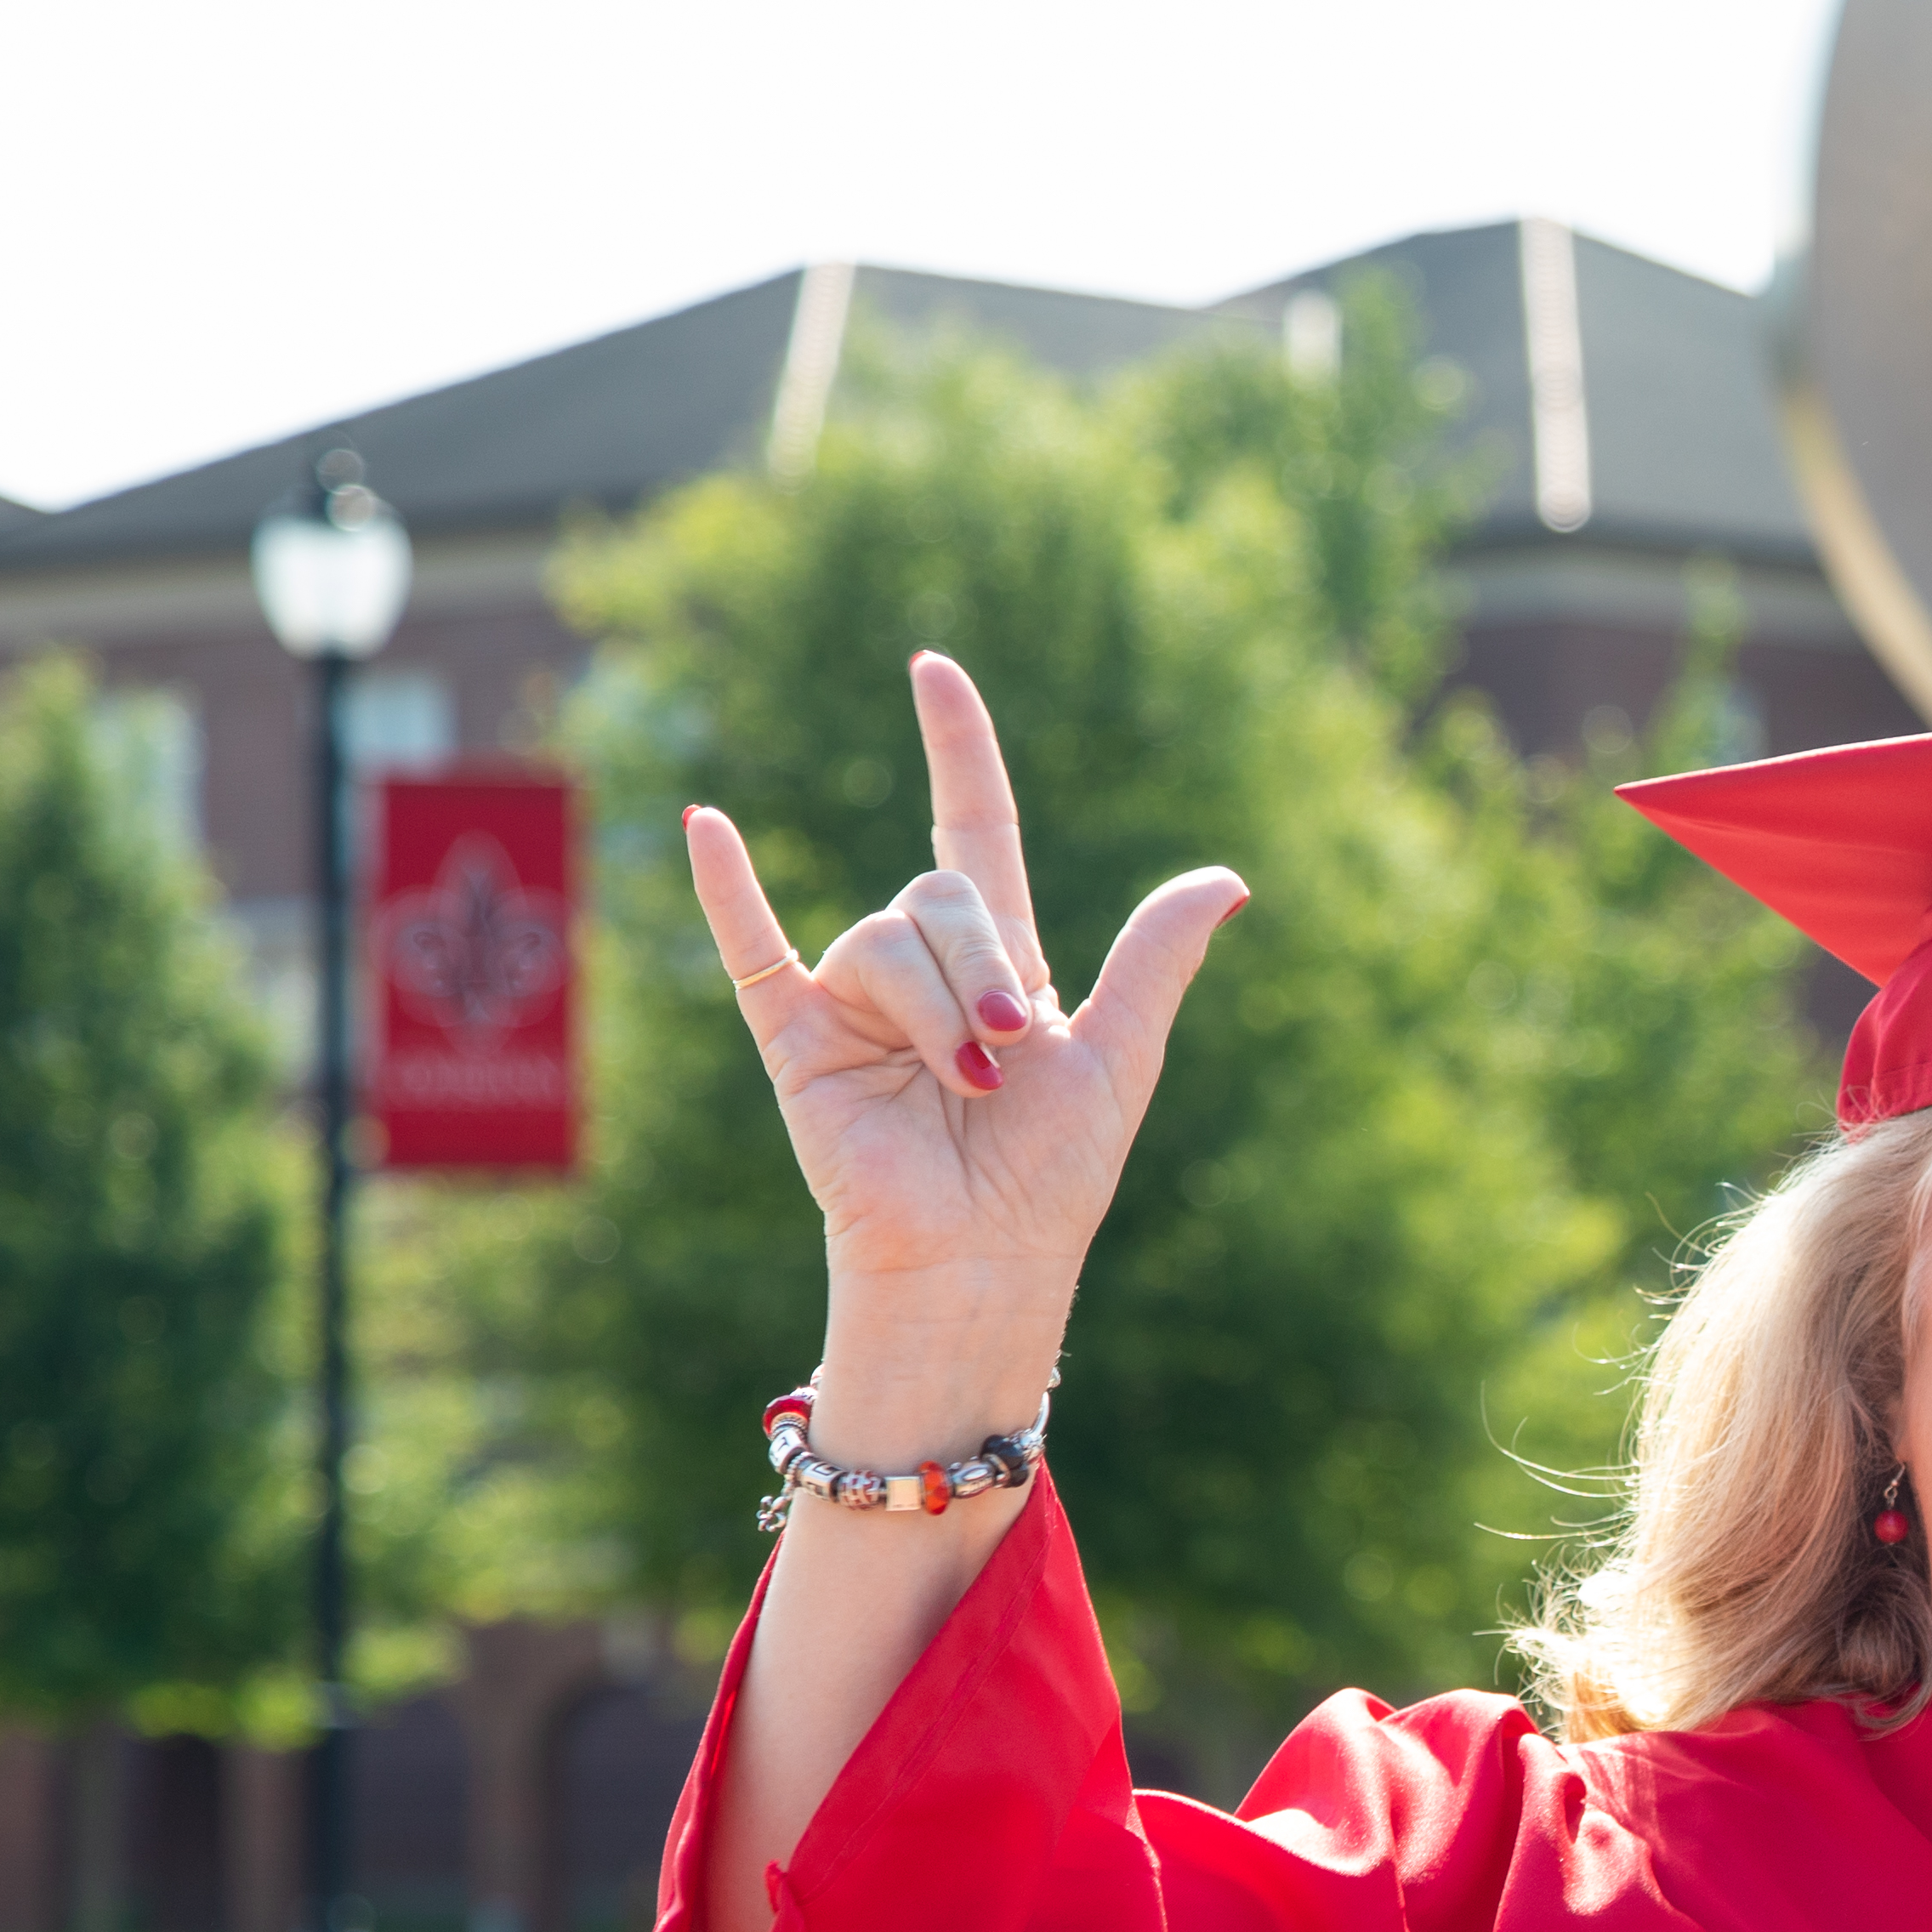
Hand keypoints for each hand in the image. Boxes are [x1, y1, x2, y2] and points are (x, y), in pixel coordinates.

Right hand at [682, 651, 1245, 1435]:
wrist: (984, 1260)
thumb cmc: (1053, 1179)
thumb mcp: (1121, 1055)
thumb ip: (1155, 959)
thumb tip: (1227, 877)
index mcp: (999, 965)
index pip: (971, 829)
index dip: (958, 751)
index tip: (934, 670)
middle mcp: (922, 973)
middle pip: (936, 895)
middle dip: (979, 965)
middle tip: (1005, 1052)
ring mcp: (854, 1004)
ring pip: (881, 937)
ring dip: (931, 1009)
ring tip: (958, 1085)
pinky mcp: (797, 1041)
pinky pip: (754, 949)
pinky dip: (727, 890)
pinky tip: (704, 823)